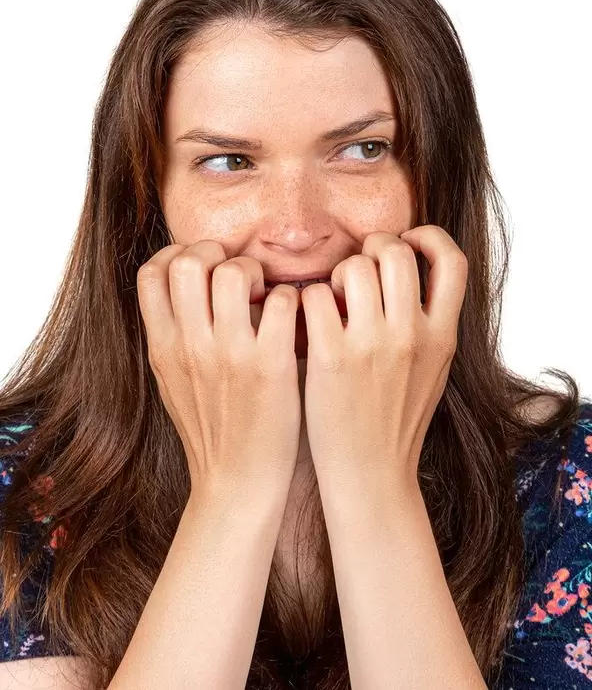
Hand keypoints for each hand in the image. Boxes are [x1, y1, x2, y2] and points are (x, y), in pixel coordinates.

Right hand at [136, 240, 302, 502]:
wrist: (237, 486)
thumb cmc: (211, 431)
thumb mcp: (172, 382)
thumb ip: (172, 335)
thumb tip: (177, 292)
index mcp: (164, 347)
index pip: (151, 273)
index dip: (176, 254)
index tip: (202, 264)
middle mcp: (192, 346)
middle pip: (188, 262)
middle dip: (216, 252)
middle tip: (238, 273)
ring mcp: (231, 355)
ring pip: (233, 274)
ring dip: (255, 272)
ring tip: (266, 293)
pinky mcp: (272, 367)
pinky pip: (282, 303)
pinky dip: (291, 299)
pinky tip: (293, 317)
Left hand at [300, 226, 467, 491]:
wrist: (371, 477)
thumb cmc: (396, 420)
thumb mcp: (433, 369)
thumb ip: (429, 324)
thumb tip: (414, 274)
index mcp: (443, 336)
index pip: (453, 261)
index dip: (429, 238)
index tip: (407, 241)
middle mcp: (412, 335)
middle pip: (398, 251)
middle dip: (374, 246)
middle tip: (361, 265)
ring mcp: (372, 345)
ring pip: (355, 266)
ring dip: (340, 272)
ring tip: (334, 298)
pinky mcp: (331, 358)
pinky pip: (316, 296)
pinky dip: (308, 299)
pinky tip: (309, 319)